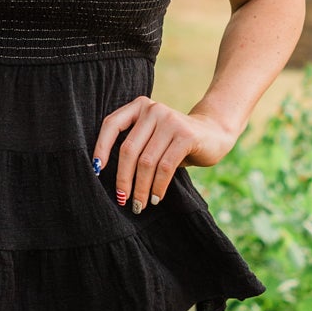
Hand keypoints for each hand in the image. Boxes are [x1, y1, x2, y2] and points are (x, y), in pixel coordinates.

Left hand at [92, 99, 237, 212]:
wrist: (214, 133)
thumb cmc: (175, 141)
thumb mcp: (152, 138)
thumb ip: (134, 145)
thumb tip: (105, 174)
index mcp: (139, 106)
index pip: (112, 124)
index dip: (101, 148)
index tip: (97, 171)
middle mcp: (153, 110)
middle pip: (128, 149)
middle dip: (123, 179)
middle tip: (123, 200)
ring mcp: (170, 120)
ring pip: (146, 162)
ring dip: (141, 188)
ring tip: (140, 204)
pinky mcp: (186, 135)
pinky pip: (165, 167)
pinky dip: (158, 186)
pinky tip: (157, 198)